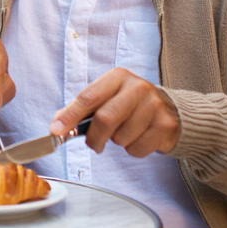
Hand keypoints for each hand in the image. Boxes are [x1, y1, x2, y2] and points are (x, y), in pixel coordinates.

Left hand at [49, 67, 179, 156]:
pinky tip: (140, 137)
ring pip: (121, 138)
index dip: (70, 116)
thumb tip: (57, 126)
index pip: (88, 97)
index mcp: (117, 77)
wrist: (170, 110)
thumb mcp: (106, 98)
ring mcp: (154, 105)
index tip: (56, 130)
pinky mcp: (166, 125)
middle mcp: (137, 87)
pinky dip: (133, 150)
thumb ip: (80, 110)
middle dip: (95, 138)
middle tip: (95, 143)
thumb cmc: (130, 104)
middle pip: (105, 119)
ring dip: (117, 142)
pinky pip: (137, 149)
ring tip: (125, 132)